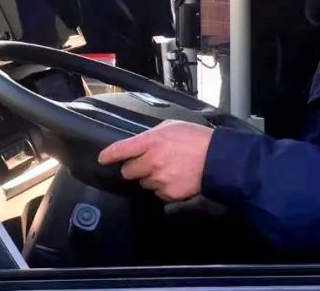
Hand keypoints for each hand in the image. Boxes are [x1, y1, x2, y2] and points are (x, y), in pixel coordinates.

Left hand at [97, 120, 213, 201]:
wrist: (217, 159)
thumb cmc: (196, 138)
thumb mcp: (172, 126)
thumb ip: (152, 135)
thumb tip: (141, 143)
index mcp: (150, 141)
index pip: (120, 149)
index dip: (109, 155)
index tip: (103, 159)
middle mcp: (151, 161)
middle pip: (128, 171)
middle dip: (134, 168)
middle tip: (148, 163)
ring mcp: (159, 179)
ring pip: (144, 183)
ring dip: (150, 178)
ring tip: (168, 169)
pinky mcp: (168, 193)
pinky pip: (158, 193)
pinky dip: (163, 188)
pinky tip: (176, 178)